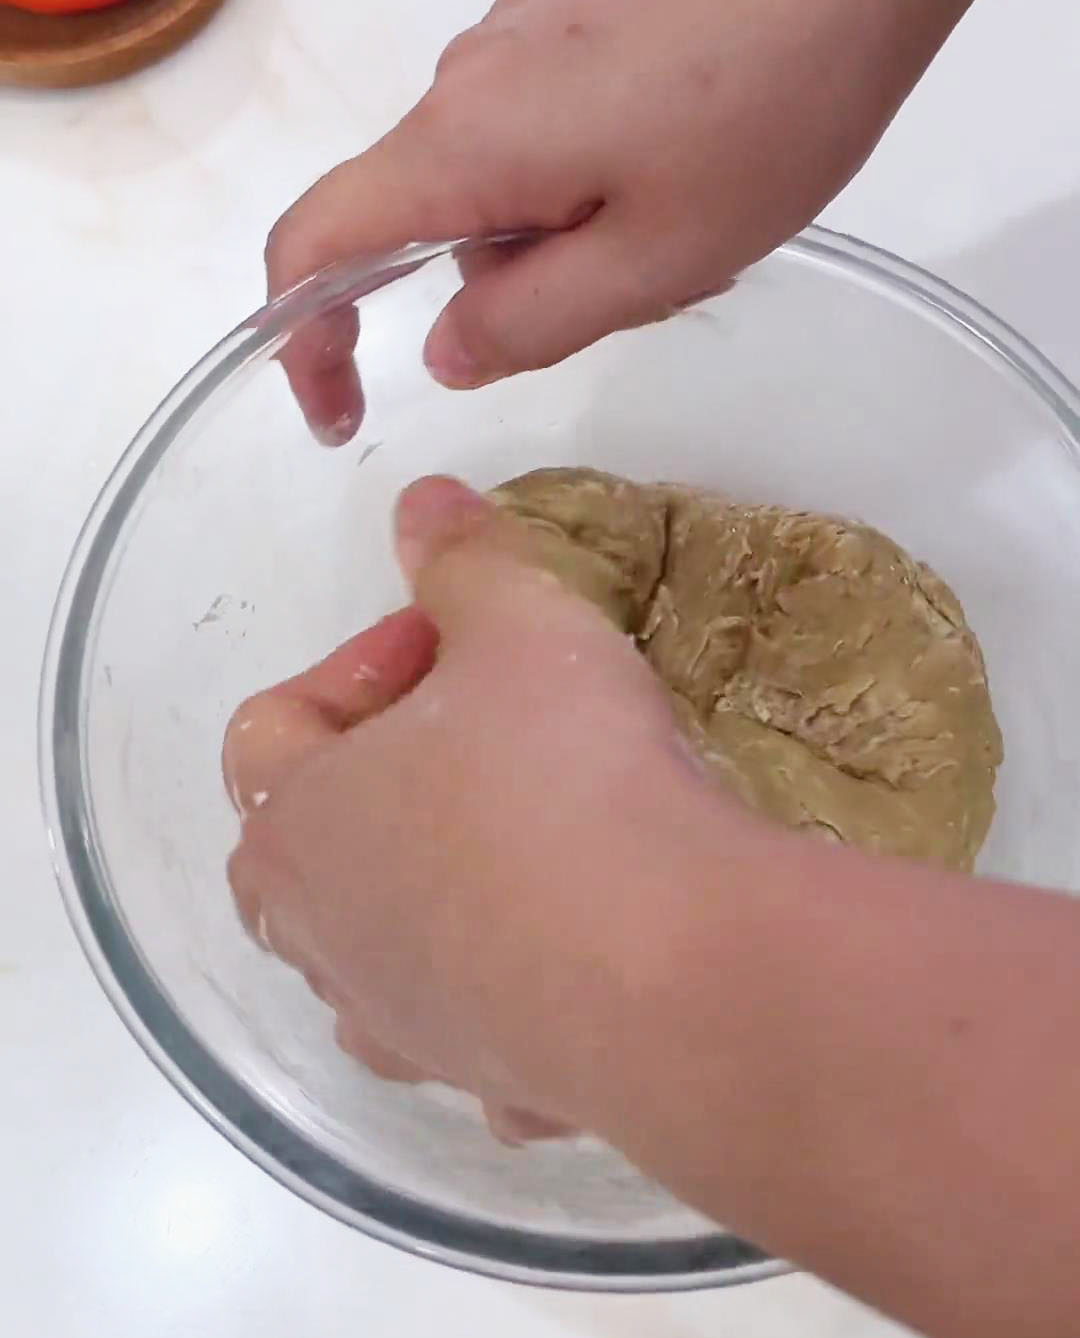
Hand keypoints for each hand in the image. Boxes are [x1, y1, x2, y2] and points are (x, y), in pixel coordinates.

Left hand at [223, 476, 754, 1140]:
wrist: (673, 971)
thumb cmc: (568, 779)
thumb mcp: (523, 630)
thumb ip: (465, 561)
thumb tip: (423, 503)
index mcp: (299, 823)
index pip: (276, 725)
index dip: (365, 663)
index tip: (455, 644)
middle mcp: (324, 938)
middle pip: (305, 846)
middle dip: (380, 781)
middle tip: (474, 743)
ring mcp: (400, 1023)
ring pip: (371, 948)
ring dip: (424, 890)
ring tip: (519, 847)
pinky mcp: (485, 1079)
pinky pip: (469, 1029)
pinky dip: (500, 990)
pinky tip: (572, 954)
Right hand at [266, 0, 969, 440]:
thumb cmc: (767, 112)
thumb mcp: (652, 263)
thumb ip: (528, 322)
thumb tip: (445, 353)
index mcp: (464, 144)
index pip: (315, 242)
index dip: (304, 341)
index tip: (338, 413)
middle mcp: (465, 81)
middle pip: (426, 222)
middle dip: (502, 288)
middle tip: (635, 296)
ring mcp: (516, 38)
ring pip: (495, 184)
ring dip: (562, 238)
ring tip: (683, 228)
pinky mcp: (567, 22)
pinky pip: (539, 134)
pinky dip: (587, 183)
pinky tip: (684, 171)